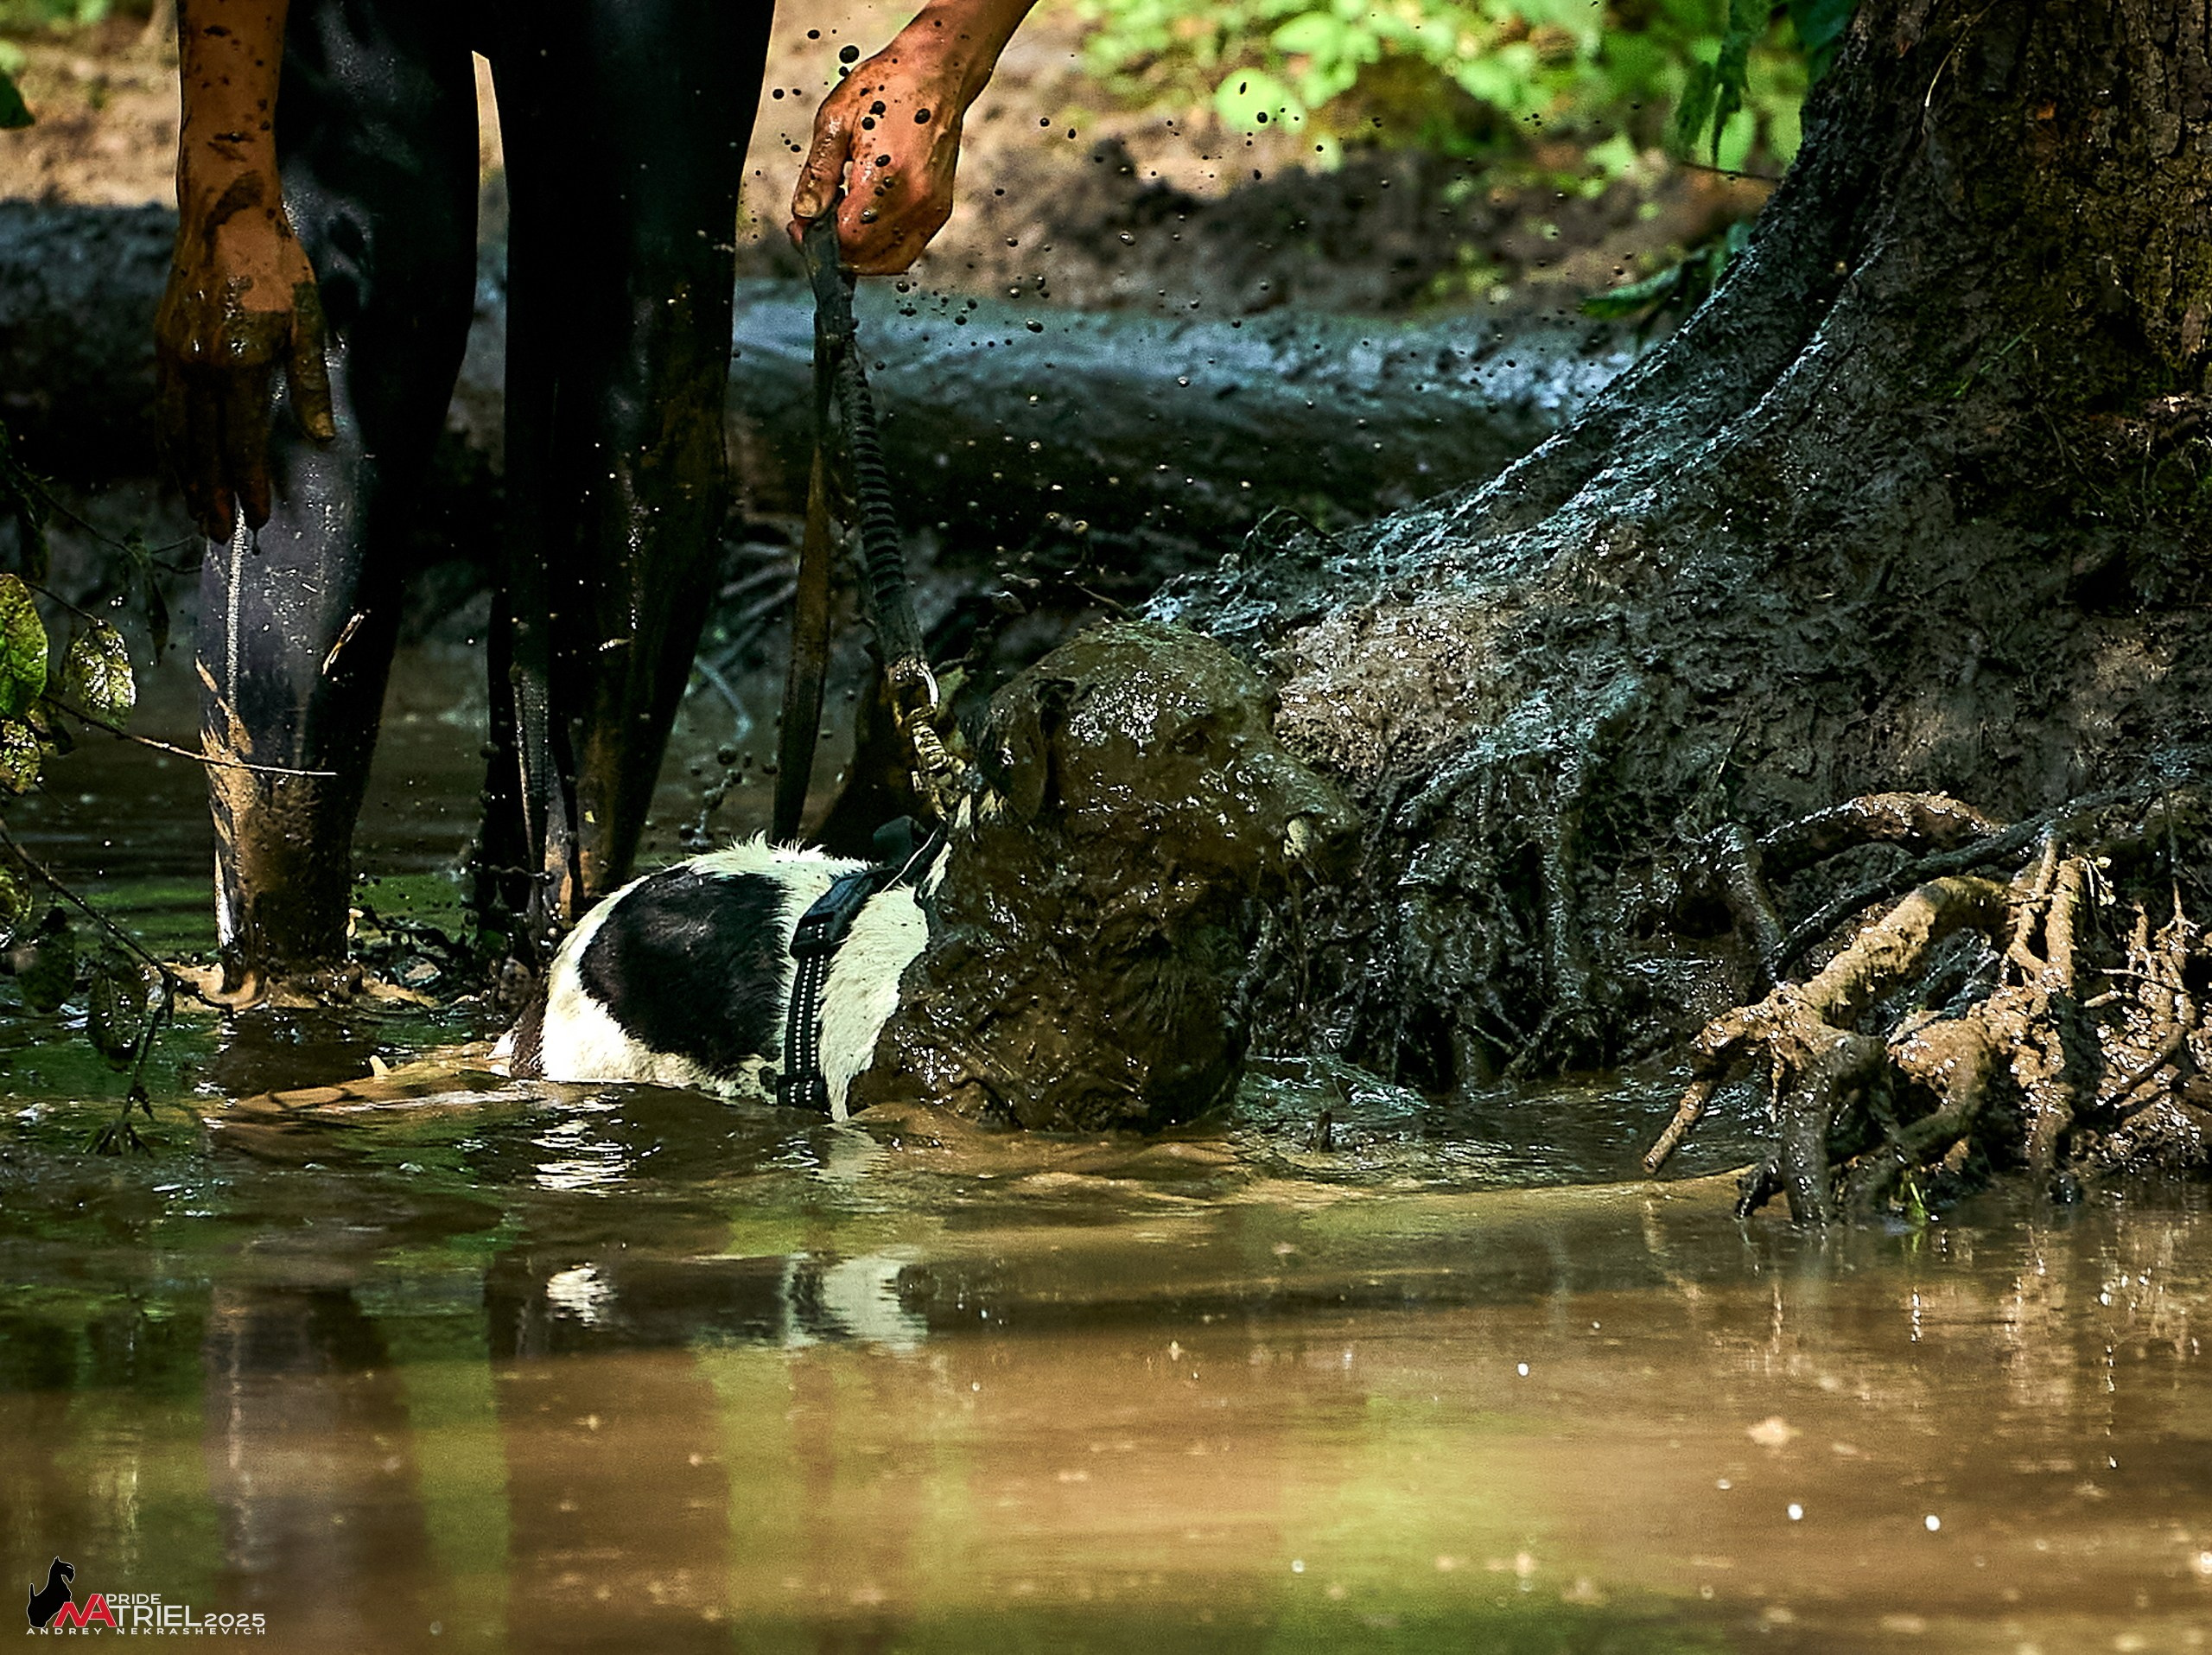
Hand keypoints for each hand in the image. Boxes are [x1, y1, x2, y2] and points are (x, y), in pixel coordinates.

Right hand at [155, 176, 334, 538]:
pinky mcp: (163, 344)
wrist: (227, 219)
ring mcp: (174, 355)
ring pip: (176, 431)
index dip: (250, 484)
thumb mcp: (307, 327)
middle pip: (203, 447)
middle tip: (221, 536)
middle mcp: (198, 365)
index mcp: (238, 363)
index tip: (258, 516)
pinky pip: (165, 406)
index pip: (241, 442)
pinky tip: (182, 463)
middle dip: (213, 495)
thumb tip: (321, 439)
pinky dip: (172, 442)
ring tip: (199, 512)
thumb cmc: (279, 270)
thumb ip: (311, 386)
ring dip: (188, 476)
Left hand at [790, 0, 1034, 272]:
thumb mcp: (836, 121)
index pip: (847, 238)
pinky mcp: (940, 210)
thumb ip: (818, 174)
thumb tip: (805, 215)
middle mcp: (917, 201)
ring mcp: (932, 209)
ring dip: (858, 254)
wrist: (936, 75)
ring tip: (838, 224)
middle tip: (813, 227)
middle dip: (834, 249)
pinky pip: (907, 249)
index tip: (800, 227)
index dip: (817, 241)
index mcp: (889, 177)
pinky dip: (880, 248)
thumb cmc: (887, 88)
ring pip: (888, 261)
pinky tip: (864, 222)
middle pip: (866, 256)